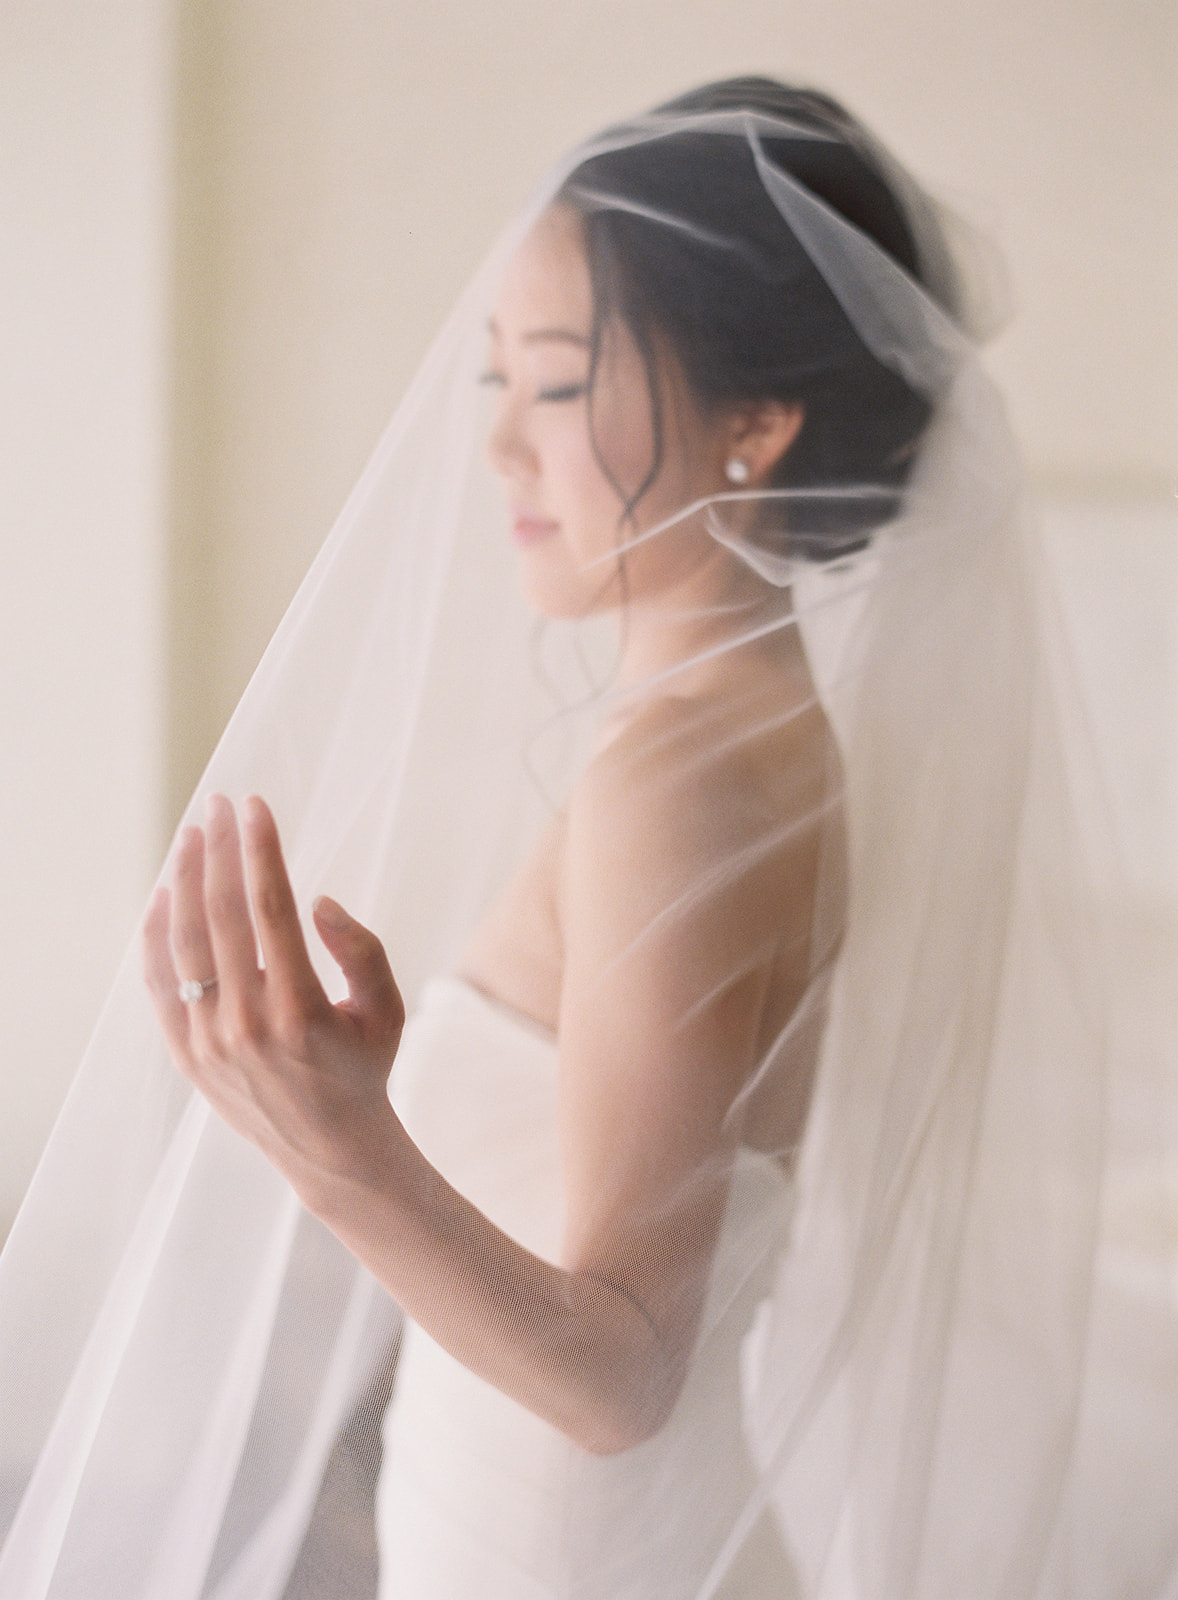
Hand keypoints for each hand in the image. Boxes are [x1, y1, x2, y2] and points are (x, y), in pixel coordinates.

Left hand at [143, 794, 404, 1194]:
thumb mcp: (386, 1009)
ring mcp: (209, 1040)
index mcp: (300, 1009)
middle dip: (218, 849)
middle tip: (219, 805)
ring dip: (183, 880)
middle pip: (220, 913)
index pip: (270, 907)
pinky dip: (156, 934)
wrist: (329, 1149)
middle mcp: (246, 1023)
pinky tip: (164, 894)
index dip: (260, 849)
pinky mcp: (186, 1053)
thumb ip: (362, 950)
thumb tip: (318, 902)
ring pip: (183, 941)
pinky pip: (158, 981)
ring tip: (191, 835)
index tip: (255, 807)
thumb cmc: (364, 1068)